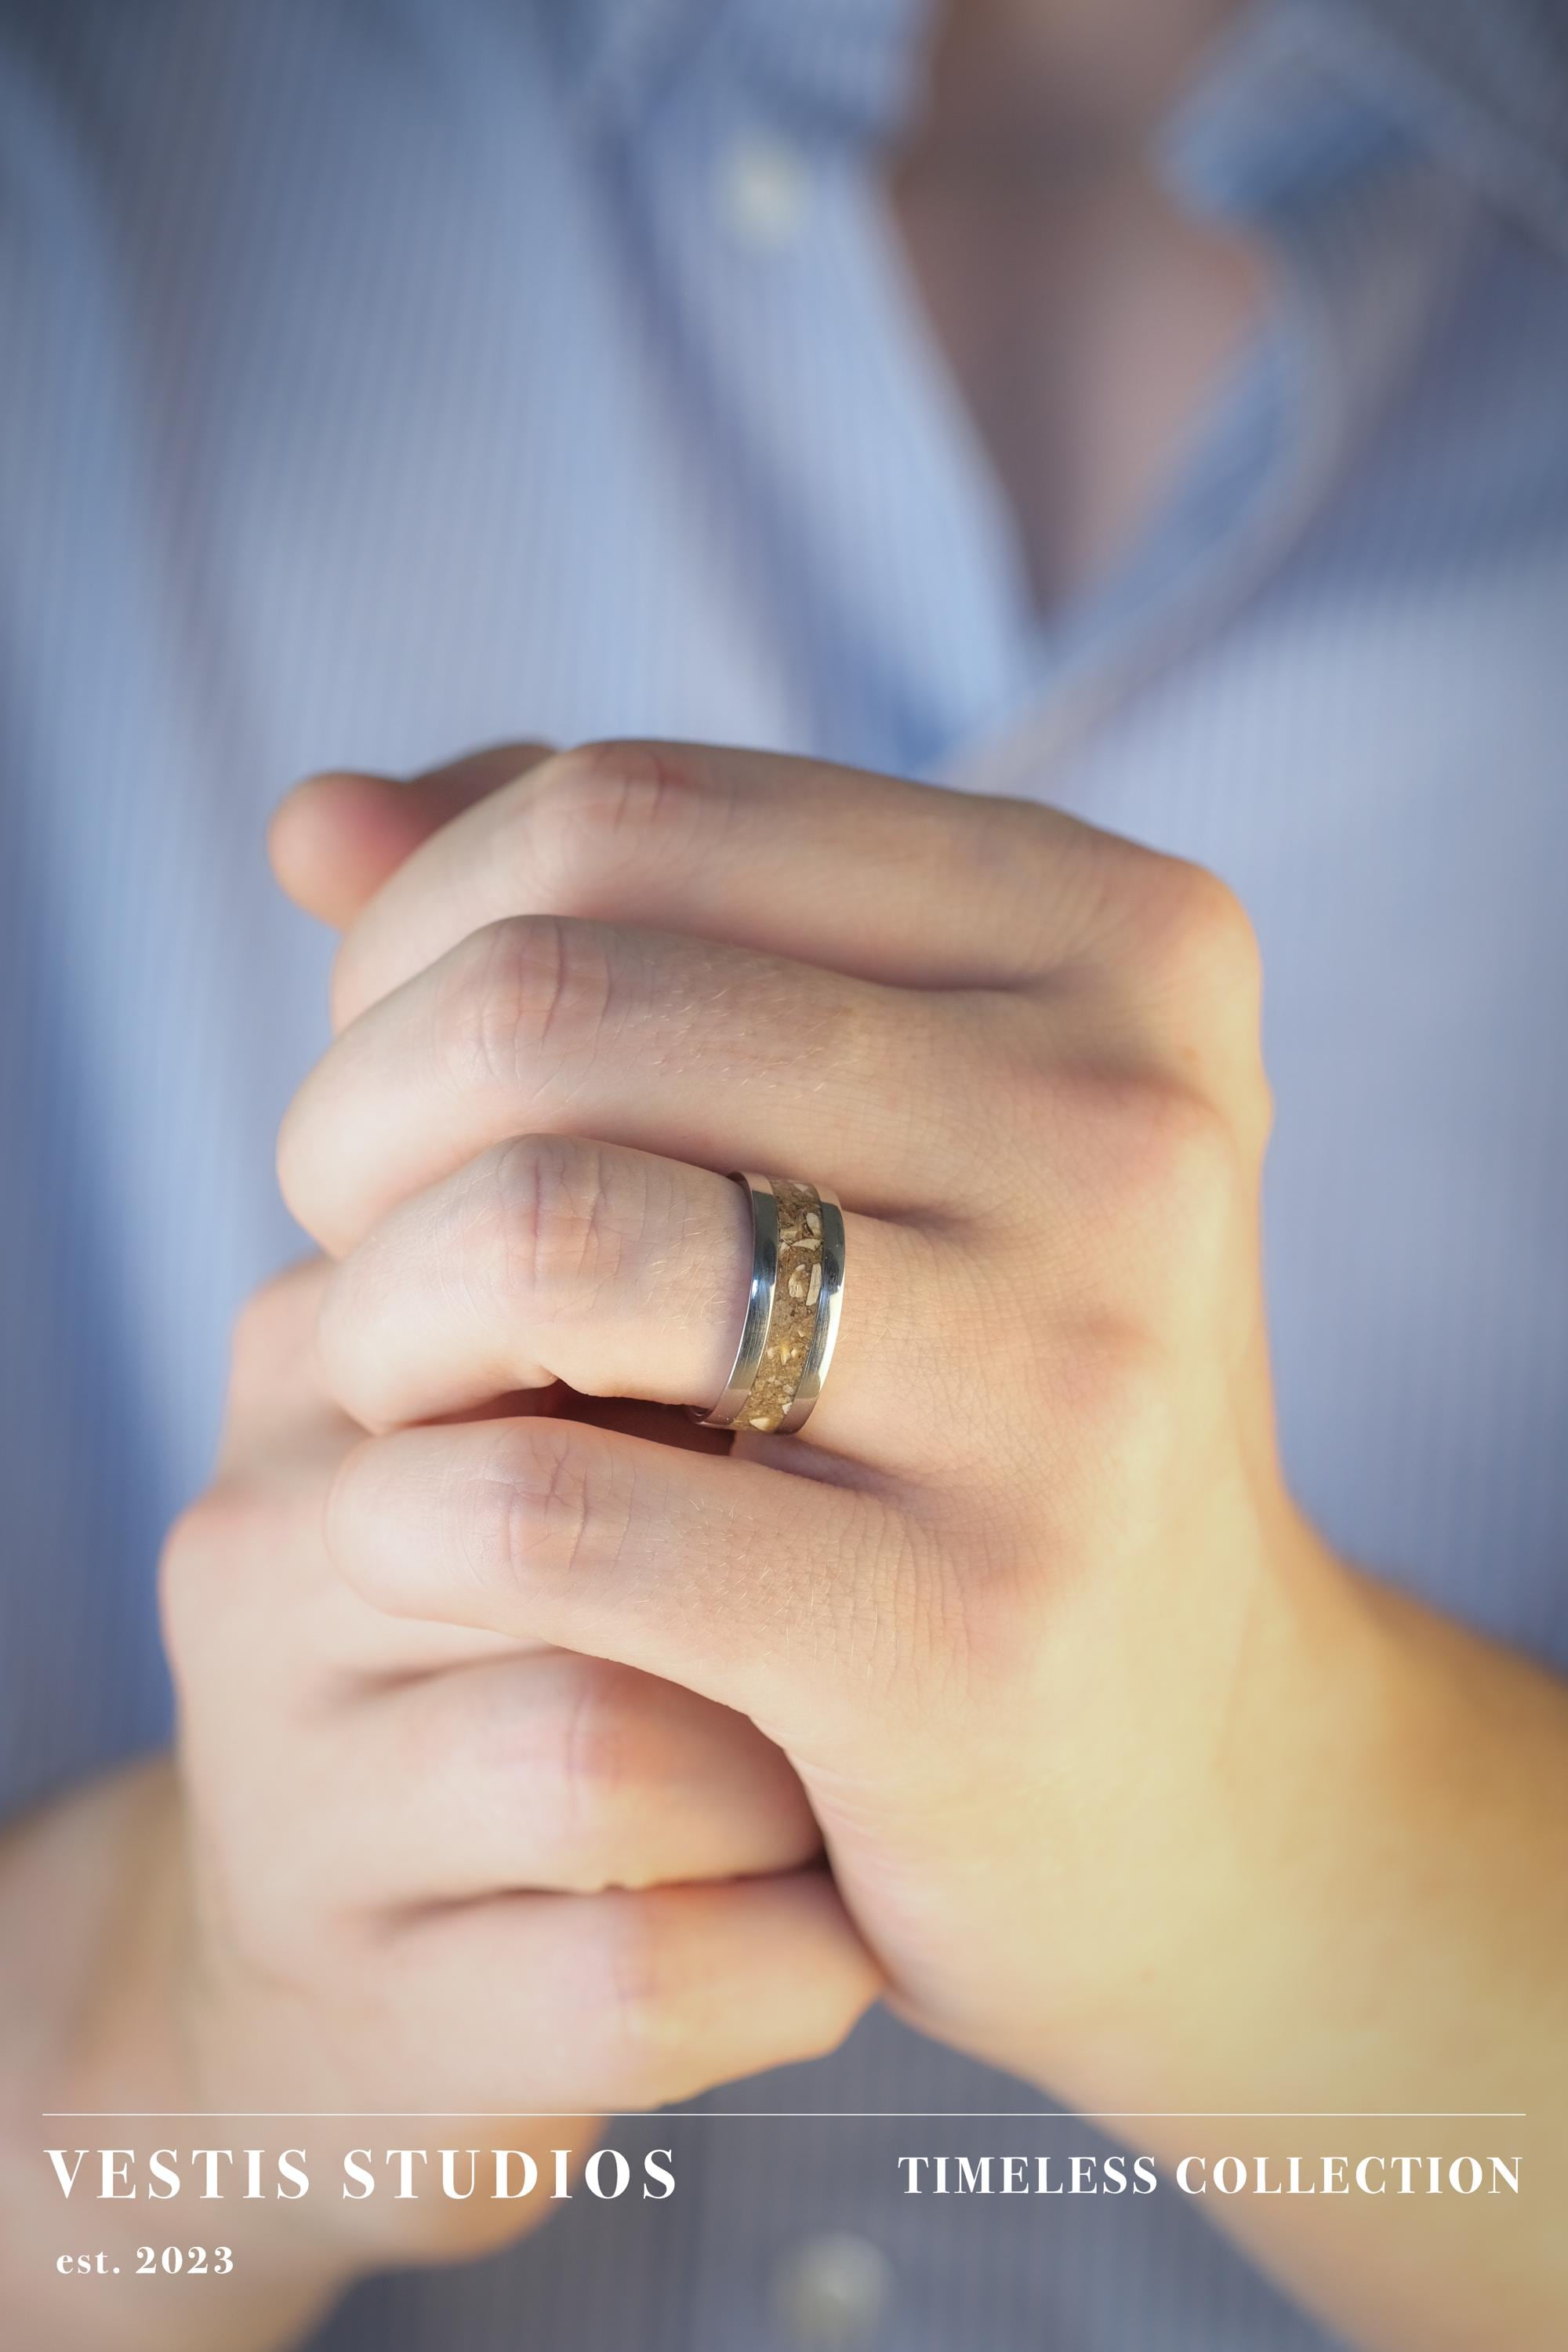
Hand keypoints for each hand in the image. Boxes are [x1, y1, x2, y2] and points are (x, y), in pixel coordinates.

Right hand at [147, 1255, 871, 2289]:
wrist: (336, 1978)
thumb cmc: (520, 1652)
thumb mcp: (537, 1432)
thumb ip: (650, 1293)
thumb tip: (871, 1169)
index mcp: (317, 1363)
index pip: (548, 1265)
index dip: (750, 1353)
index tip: (844, 1424)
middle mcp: (265, 1565)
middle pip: (581, 1501)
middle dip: (788, 1566)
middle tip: (878, 1606)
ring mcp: (291, 1810)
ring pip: (605, 1751)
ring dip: (792, 1780)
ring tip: (845, 1783)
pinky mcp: (377, 2026)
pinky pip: (638, 1978)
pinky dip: (792, 1959)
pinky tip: (837, 1933)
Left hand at [272, 740, 1567, 2349]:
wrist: (1184, 1771)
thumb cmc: (966, 1397)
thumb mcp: (863, 1118)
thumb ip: (608, 933)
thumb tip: (309, 822)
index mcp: (1123, 941)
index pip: (626, 814)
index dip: (422, 940)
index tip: (404, 1079)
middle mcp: (1134, 1126)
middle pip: (553, 1006)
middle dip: (361, 1126)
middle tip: (361, 1249)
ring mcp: (1074, 1382)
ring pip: (536, 1232)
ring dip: (375, 1315)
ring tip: (397, 1385)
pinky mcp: (968, 1633)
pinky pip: (545, 1511)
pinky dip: (404, 1514)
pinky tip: (414, 1538)